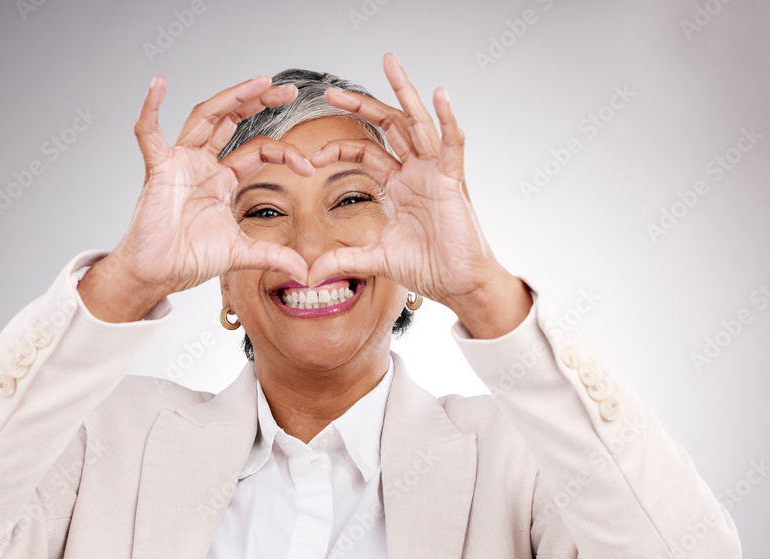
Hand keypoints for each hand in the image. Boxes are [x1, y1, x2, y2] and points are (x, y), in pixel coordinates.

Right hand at [79, 74, 313, 321]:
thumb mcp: (241, 254)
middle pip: (231, 119)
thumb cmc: (189, 259)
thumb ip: (274, 256)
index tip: (309, 165)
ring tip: (260, 80)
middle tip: (288, 89)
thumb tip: (306, 272)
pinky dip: (150, 107)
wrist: (159, 274)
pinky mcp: (158, 169)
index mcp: (222, 179)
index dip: (285, 152)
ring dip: (231, 96)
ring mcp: (180, 162)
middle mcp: (202, 164)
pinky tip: (158, 84)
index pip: (258, 150)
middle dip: (259, 102)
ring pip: (205, 116)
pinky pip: (148, 133)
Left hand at [306, 52, 530, 336]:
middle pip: (389, 126)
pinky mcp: (453, 182)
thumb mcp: (376, 259)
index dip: (340, 147)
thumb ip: (343, 259)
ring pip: (418, 123)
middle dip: (361, 104)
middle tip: (331, 90)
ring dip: (404, 92)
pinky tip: (439, 94)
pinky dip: (447, 119)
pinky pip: (452, 145)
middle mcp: (417, 172)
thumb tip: (310, 273)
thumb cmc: (428, 267)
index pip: (366, 152)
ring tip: (389, 63)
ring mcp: (436, 173)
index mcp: (400, 185)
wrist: (458, 284)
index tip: (312, 156)